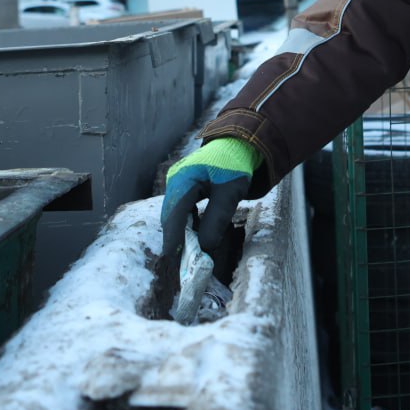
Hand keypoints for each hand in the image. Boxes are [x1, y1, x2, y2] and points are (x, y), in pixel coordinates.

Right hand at [160, 137, 261, 260]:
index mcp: (183, 179)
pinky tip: (195, 237)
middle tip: (181, 264)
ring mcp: (177, 184)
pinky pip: (182, 210)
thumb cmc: (235, 165)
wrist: (238, 145)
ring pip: (175, 214)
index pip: (174, 214)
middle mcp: (175, 181)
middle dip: (176, 239)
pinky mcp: (184, 188)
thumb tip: (205, 248)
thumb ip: (217, 219)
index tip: (173, 259)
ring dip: (181, 233)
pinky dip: (187, 224)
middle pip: (171, 216)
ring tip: (188, 255)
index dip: (173, 238)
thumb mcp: (230, 193)